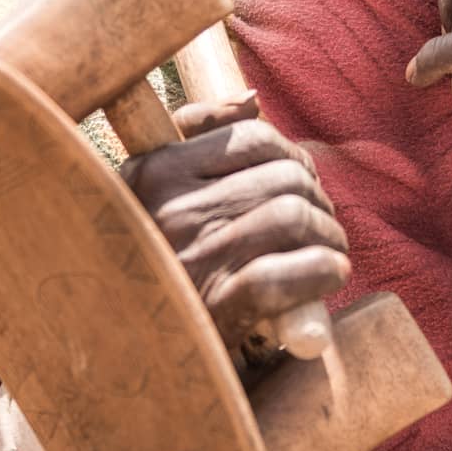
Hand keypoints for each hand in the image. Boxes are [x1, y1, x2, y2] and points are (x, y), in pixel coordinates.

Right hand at [119, 94, 350, 347]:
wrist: (121, 349)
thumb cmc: (150, 259)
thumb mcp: (147, 189)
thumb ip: (195, 133)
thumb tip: (252, 101)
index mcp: (155, 173)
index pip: (254, 139)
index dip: (293, 158)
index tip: (299, 183)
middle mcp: (171, 211)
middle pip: (284, 177)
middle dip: (317, 199)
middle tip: (320, 223)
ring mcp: (195, 258)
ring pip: (294, 216)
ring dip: (329, 234)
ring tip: (330, 250)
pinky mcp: (219, 308)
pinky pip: (292, 272)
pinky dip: (326, 269)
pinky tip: (330, 276)